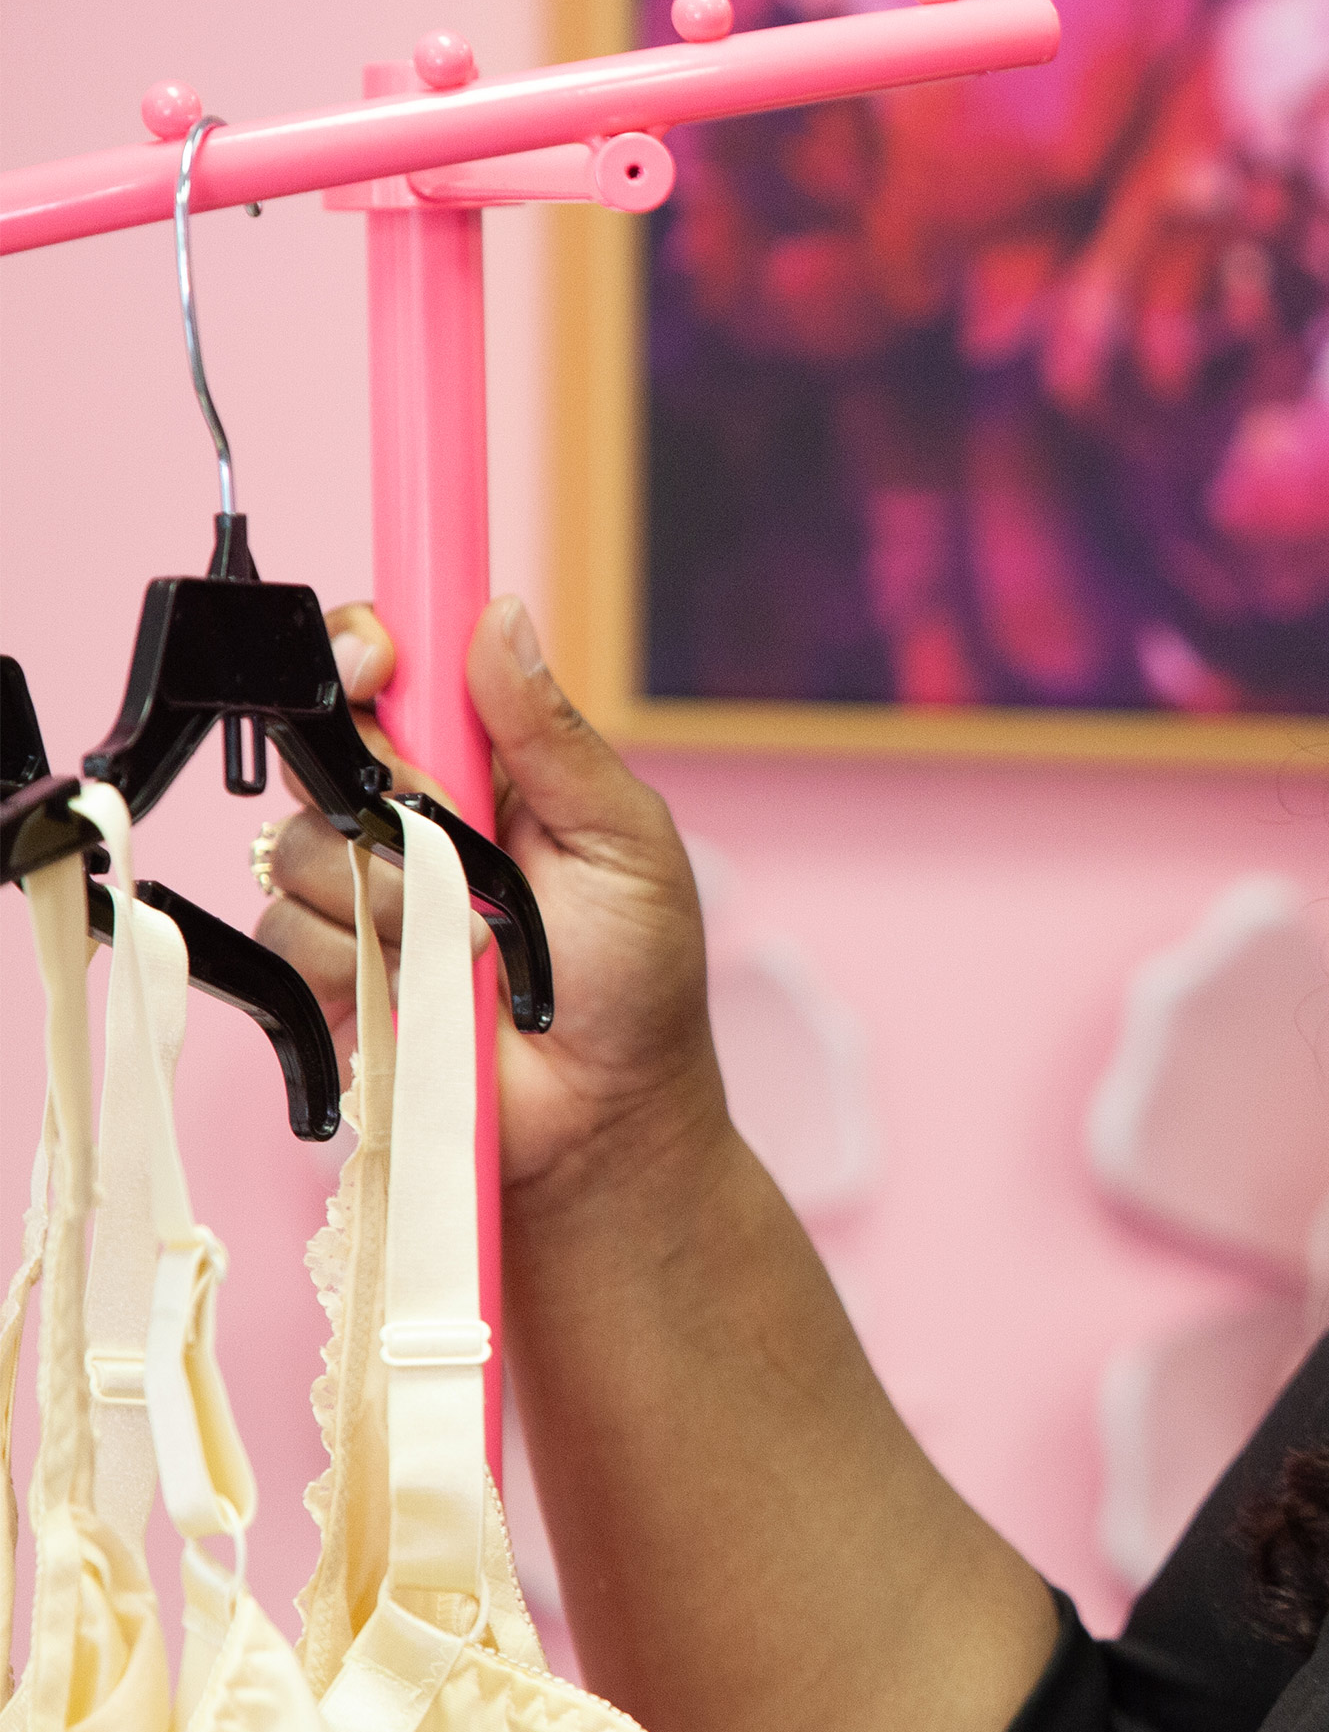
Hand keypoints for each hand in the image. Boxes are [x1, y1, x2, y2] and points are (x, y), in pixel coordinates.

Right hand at [254, 596, 727, 1201]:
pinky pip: (289, 930)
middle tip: (462, 844)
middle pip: (324, 744)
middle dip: (393, 791)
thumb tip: (499, 616)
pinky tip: (426, 987)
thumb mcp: (624, 839)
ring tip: (478, 944)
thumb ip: (553, 735)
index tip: (377, 659)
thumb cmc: (637, 979)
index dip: (367, 650)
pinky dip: (361, 960)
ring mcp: (356, 892)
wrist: (604, 1115)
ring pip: (300, 843)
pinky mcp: (322, 970)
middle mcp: (407, 816)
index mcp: (485, 764)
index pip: (391, 670)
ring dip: (395, 895)